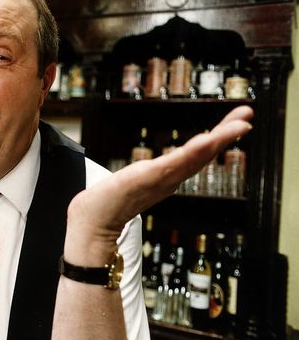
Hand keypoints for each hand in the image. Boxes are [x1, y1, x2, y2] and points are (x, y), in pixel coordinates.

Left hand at [64, 105, 253, 263]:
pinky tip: (206, 140)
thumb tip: (150, 170)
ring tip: (237, 125)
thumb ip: (148, 176)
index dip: (219, 137)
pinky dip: (191, 153)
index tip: (238, 120)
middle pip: (203, 153)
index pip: (197, 153)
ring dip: (217, 140)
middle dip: (226, 133)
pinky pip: (172, 164)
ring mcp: (159, 180)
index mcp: (167, 177)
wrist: (91, 224)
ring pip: (193, 157)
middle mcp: (168, 179)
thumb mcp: (135, 182)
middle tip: (247, 115)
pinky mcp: (145, 179)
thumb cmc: (109, 203)